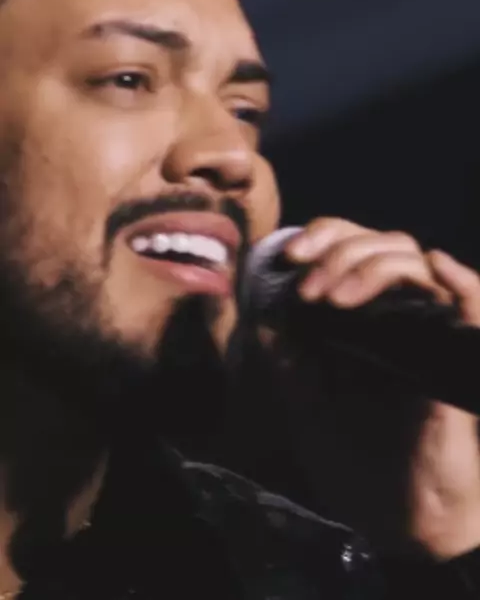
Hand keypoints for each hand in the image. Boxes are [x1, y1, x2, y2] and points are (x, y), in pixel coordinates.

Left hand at [284, 219, 479, 558]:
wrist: (401, 521)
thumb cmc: (359, 462)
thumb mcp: (308, 408)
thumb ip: (290, 364)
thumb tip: (264, 318)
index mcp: (364, 319)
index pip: (352, 250)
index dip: (324, 238)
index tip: (289, 256)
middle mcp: (398, 316)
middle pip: (383, 245)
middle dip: (341, 250)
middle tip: (309, 289)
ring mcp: (429, 334)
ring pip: (414, 264)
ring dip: (372, 265)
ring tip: (335, 296)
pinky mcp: (454, 361)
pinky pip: (471, 308)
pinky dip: (462, 283)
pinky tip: (437, 266)